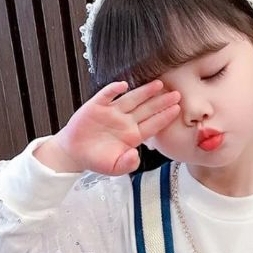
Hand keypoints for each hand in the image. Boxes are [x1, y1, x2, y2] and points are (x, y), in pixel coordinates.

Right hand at [38, 80, 180, 174]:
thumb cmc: (96, 160)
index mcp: (132, 136)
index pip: (152, 125)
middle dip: (161, 102)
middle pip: (146, 109)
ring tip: (159, 84)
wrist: (75, 153)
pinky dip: (114, 90)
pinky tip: (123, 85)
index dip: (164, 117)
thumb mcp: (115, 168)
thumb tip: (136, 155)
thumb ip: (128, 164)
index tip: (177, 109)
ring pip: (131, 99)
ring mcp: (112, 113)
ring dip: (144, 92)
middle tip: (176, 94)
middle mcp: (125, 122)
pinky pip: (107, 95)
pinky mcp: (96, 106)